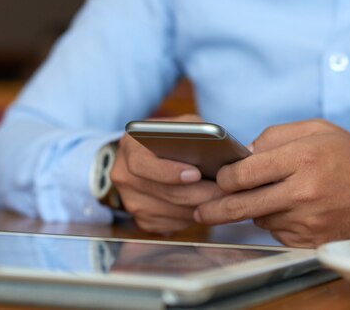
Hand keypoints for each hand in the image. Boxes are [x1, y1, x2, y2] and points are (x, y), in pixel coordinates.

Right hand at [111, 115, 223, 233]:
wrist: (147, 156)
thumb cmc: (170, 138)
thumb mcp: (179, 124)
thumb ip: (193, 131)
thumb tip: (217, 148)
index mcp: (130, 147)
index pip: (142, 164)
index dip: (169, 172)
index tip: (195, 174)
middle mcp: (124, 176)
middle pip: (164, 193)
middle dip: (199, 193)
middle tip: (224, 190)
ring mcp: (131, 201)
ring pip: (172, 213)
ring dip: (200, 207)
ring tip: (223, 198)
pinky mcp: (142, 220)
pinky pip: (173, 225)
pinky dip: (193, 217)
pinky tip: (206, 205)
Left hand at [194, 119, 349, 246]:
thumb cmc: (349, 155)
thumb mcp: (315, 129)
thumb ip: (274, 136)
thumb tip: (243, 154)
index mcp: (301, 158)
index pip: (243, 174)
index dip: (225, 177)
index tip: (220, 177)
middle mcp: (302, 192)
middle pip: (242, 206)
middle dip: (215, 208)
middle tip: (202, 209)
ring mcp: (307, 220)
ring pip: (259, 219)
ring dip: (255, 210)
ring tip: (272, 195)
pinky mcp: (312, 239)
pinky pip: (278, 233)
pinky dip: (277, 222)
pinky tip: (293, 208)